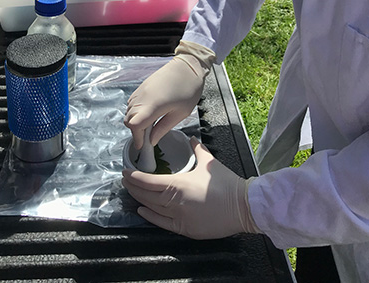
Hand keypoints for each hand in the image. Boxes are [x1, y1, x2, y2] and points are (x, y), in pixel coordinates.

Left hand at [122, 137, 258, 238]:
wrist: (243, 206)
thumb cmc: (226, 183)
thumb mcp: (209, 162)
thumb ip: (197, 148)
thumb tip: (191, 139)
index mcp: (179, 184)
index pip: (149, 181)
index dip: (135, 177)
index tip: (125, 172)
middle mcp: (175, 202)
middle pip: (147, 195)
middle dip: (133, 187)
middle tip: (124, 180)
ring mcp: (180, 218)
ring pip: (152, 209)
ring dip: (139, 200)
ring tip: (131, 192)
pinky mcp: (186, 230)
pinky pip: (163, 224)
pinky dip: (150, 217)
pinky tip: (142, 211)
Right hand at [124, 41, 214, 149]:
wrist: (188, 66)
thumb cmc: (188, 90)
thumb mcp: (180, 114)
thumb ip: (163, 128)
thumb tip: (152, 141)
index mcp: (153, 106)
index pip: (134, 125)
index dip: (136, 138)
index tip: (143, 145)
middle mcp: (142, 97)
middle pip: (128, 119)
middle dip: (135, 131)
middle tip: (148, 137)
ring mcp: (141, 90)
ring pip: (129, 111)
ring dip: (135, 121)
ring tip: (149, 126)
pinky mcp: (142, 86)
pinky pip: (132, 102)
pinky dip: (136, 111)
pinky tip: (148, 113)